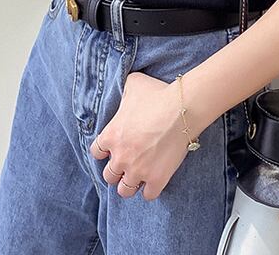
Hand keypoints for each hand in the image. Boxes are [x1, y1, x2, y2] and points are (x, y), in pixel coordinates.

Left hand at [88, 71, 198, 201]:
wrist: (182, 109)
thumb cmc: (157, 94)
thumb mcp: (134, 83)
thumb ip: (124, 89)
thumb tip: (124, 90)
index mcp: (111, 135)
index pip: (96, 152)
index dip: (104, 151)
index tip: (113, 149)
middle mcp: (120, 157)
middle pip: (109, 175)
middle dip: (117, 170)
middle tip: (127, 163)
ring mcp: (138, 170)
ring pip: (125, 190)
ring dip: (130, 183)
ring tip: (138, 176)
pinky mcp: (157, 179)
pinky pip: (148, 195)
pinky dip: (150, 190)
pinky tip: (154, 180)